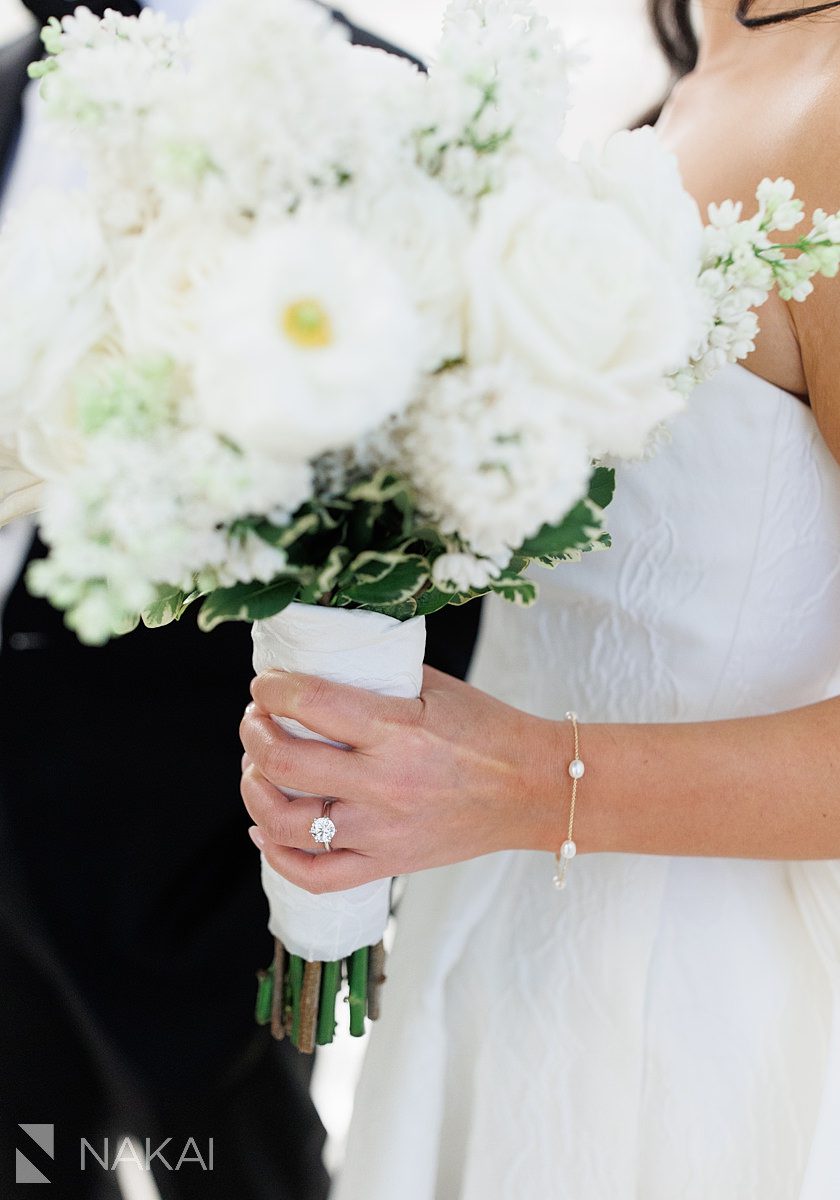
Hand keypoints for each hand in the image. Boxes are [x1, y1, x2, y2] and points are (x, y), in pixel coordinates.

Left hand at [239, 667, 564, 893]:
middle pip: (285, 764)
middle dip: (254, 733)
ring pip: (287, 824)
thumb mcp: (434, 688)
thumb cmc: (487, 730)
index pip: (311, 703)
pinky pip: (316, 876)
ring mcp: (382, 831)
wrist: (534, 789)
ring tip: (256, 768)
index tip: (266, 683)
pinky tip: (264, 830)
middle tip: (255, 718)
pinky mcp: (388, 864)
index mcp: (396, 729)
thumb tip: (323, 665)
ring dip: (254, 791)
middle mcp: (383, 784)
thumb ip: (378, 679)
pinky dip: (277, 857)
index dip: (273, 689)